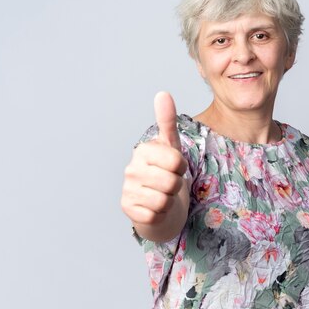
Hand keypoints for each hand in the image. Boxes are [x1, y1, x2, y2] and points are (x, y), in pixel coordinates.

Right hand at [121, 92, 188, 240]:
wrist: (159, 203)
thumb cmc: (166, 172)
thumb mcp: (171, 146)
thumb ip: (167, 121)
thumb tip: (163, 94)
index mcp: (143, 151)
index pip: (176, 161)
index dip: (182, 167)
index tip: (175, 167)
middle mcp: (131, 169)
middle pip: (172, 182)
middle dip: (177, 186)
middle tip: (170, 183)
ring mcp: (127, 190)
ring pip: (164, 201)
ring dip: (169, 201)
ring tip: (163, 194)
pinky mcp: (128, 210)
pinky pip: (155, 215)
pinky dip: (161, 214)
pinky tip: (155, 208)